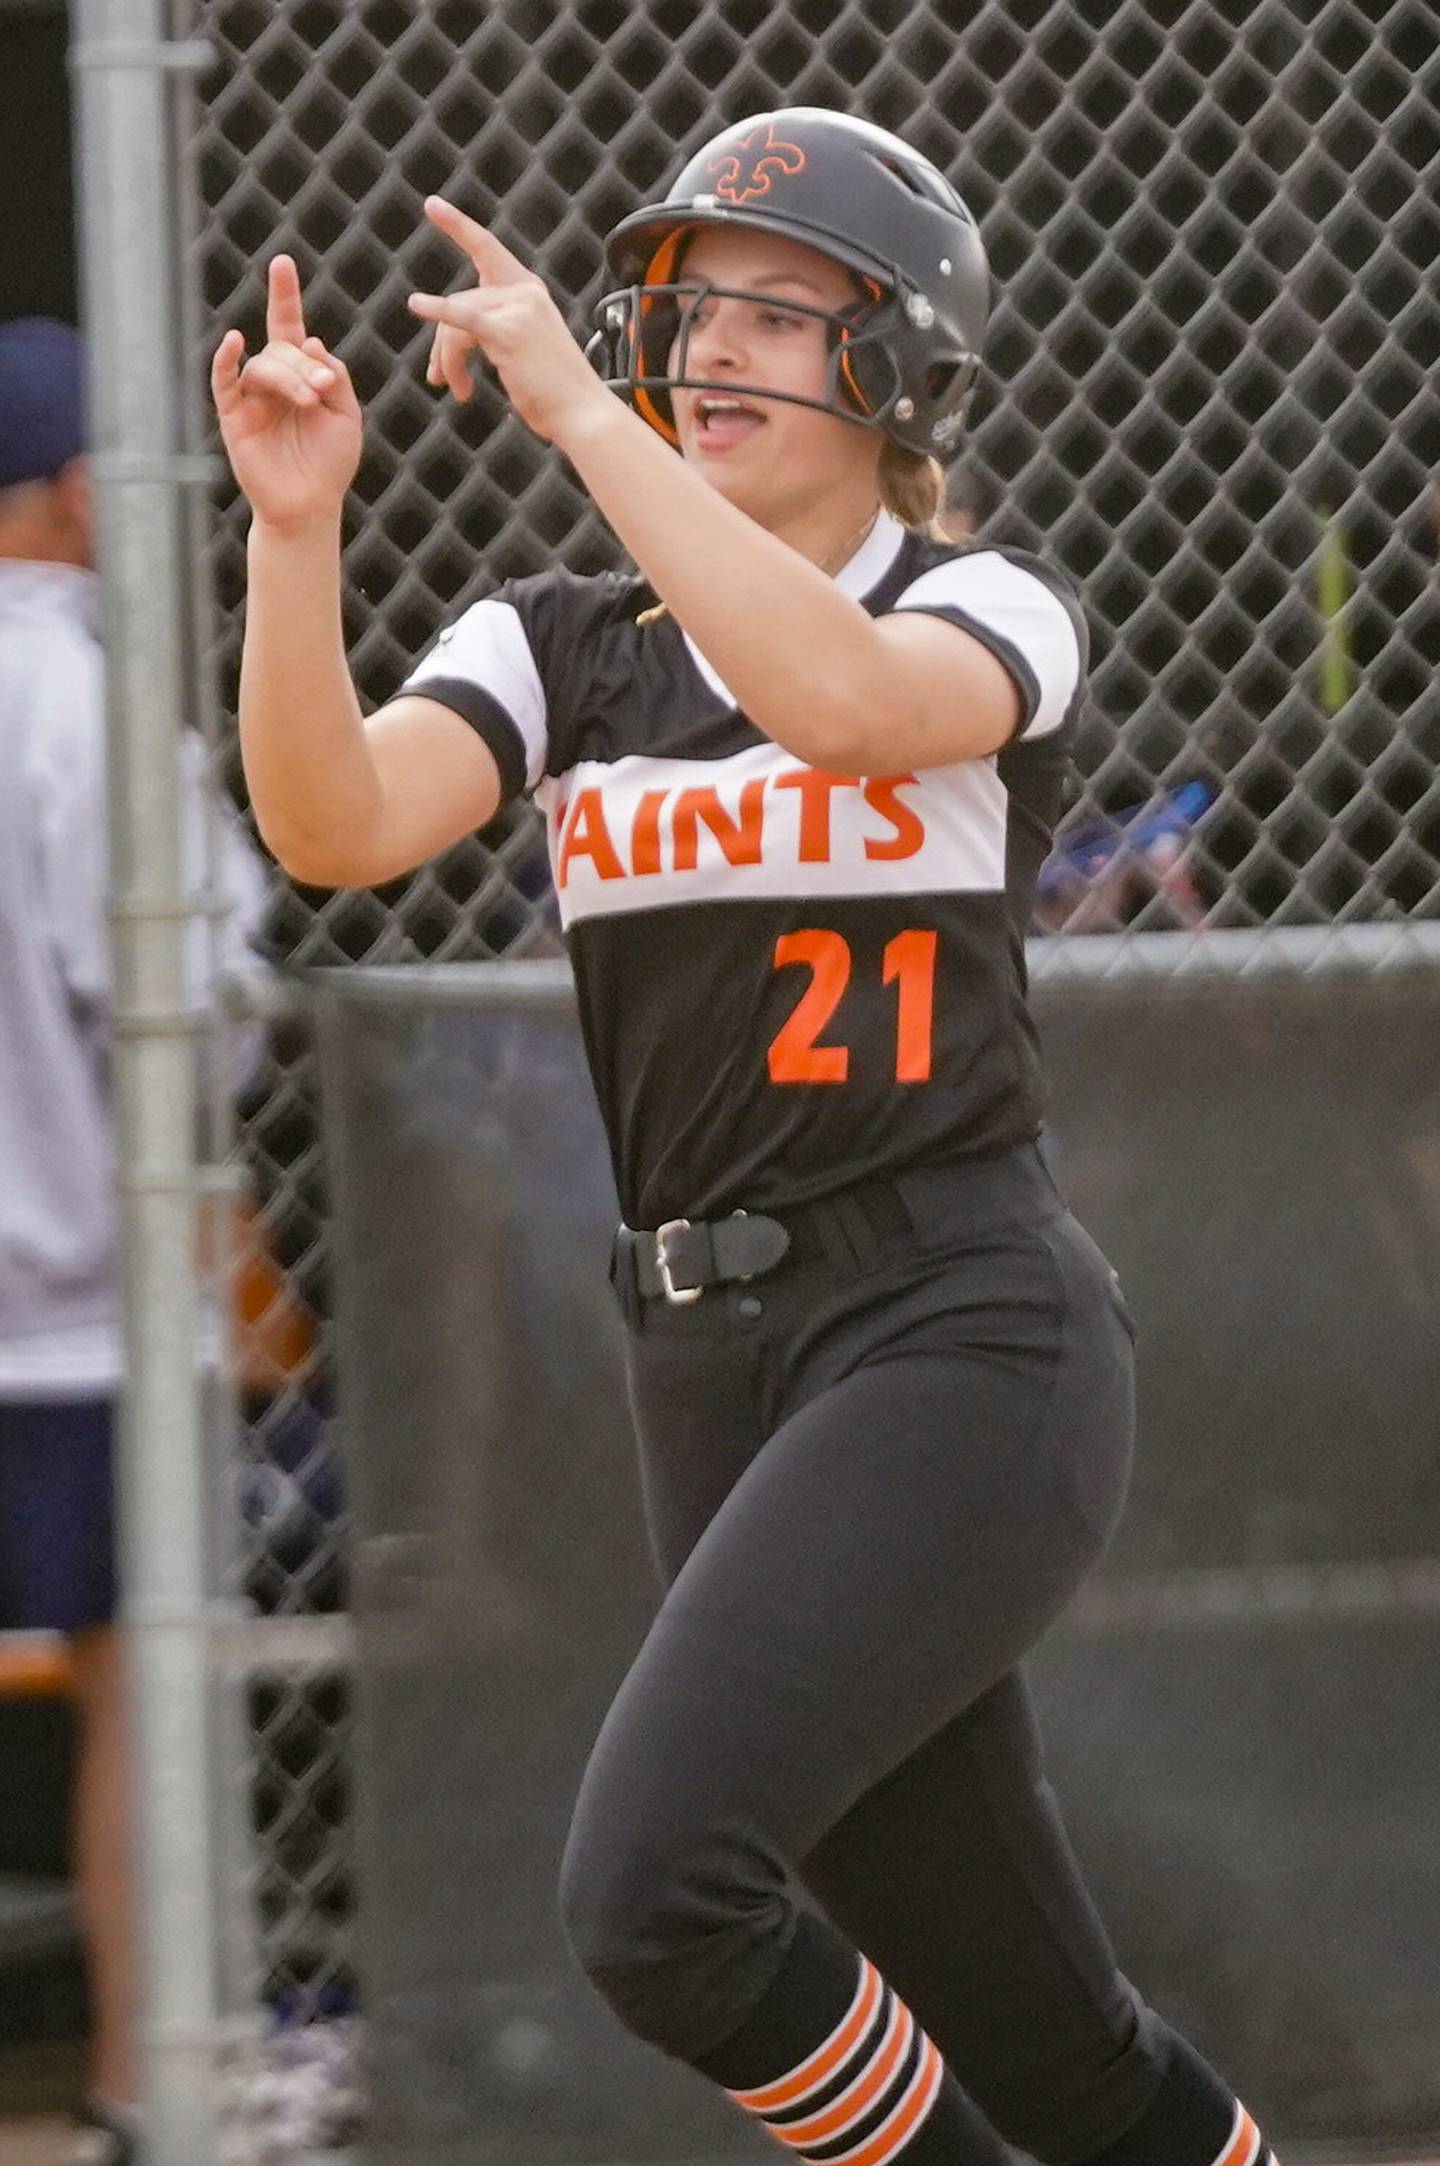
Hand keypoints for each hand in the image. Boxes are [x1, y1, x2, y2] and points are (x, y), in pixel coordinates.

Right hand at [211, 256, 362, 532]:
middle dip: (305, 365)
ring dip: (289, 378)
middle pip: (283, 350)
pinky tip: (233, 342)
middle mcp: (274, 381)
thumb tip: (311, 342)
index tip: (283, 262)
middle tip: (323, 391)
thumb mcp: (347, 415)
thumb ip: (335, 375)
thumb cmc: (330, 463)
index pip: (289, 327)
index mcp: (301, 375)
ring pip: (264, 366)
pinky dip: (225, 360)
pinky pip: (224, 381)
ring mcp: (252, 398)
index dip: (285, 295)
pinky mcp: (234, 418)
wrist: (310, 506)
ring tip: (309, 401)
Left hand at [409, 197, 613, 447]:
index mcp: (530, 292)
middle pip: (461, 302)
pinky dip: (438, 310)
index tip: (433, 205)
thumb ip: (493, 332)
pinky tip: (417, 304)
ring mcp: (518, 310)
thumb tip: (448, 343)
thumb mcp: (524, 350)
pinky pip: (463, 320)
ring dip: (449, 361)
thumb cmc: (554, 393)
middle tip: (437, 379)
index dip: (459, 226)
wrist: (582, 413)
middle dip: (442, 345)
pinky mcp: (508, 333)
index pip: (488, 250)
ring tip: (457, 391)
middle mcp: (525, 293)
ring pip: (457, 322)